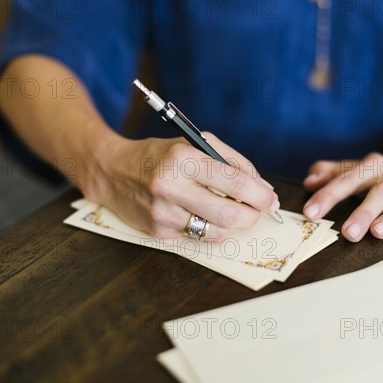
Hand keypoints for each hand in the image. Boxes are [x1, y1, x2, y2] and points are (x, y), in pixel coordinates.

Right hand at [80, 132, 278, 240]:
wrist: (112, 171)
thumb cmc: (160, 155)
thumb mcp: (195, 144)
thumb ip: (233, 161)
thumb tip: (263, 188)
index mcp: (183, 158)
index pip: (234, 182)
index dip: (260, 195)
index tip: (270, 199)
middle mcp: (170, 186)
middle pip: (229, 215)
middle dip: (252, 216)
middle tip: (257, 211)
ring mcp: (162, 213)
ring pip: (216, 232)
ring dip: (233, 226)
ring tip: (233, 213)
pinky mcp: (157, 232)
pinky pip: (198, 238)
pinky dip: (210, 229)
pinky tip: (205, 216)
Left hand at [302, 152, 382, 241]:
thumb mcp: (358, 170)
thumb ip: (332, 173)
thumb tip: (309, 181)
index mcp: (371, 167)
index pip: (346, 179)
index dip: (327, 195)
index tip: (310, 212)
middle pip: (378, 192)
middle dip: (362, 212)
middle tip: (347, 233)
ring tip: (378, 232)